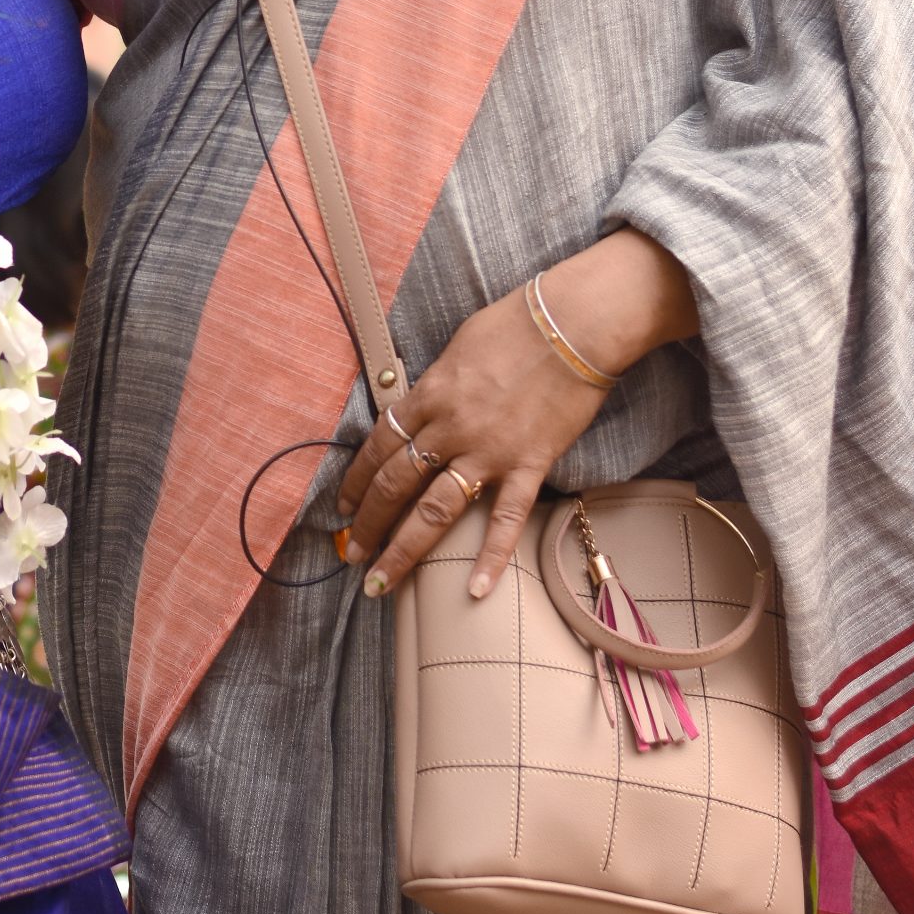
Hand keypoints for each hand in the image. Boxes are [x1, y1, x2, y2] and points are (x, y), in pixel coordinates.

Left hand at [335, 287, 607, 601]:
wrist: (571, 323)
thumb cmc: (516, 325)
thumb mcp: (458, 348)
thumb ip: (438, 386)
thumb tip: (425, 407)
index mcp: (429, 394)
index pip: (379, 446)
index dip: (356, 480)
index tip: (342, 506)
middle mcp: (448, 427)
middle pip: (395, 483)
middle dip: (367, 523)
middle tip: (352, 556)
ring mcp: (487, 451)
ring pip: (433, 510)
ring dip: (402, 550)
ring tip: (381, 580)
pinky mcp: (528, 464)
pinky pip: (505, 519)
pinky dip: (491, 557)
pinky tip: (475, 590)